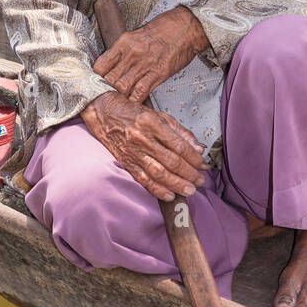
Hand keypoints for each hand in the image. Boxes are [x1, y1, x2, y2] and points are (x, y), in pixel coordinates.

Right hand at [80, 90, 209, 200]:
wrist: (102, 111)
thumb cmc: (132, 112)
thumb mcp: (158, 115)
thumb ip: (180, 131)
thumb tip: (198, 148)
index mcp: (152, 123)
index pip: (178, 145)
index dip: (193, 158)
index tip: (203, 165)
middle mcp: (142, 138)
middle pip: (171, 161)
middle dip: (188, 174)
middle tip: (200, 181)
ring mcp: (132, 151)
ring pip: (158, 172)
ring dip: (176, 184)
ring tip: (189, 191)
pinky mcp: (125, 161)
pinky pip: (142, 179)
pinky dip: (157, 189)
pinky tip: (169, 195)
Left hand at [92, 5, 208, 102]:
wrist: (185, 27)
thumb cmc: (164, 30)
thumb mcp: (137, 35)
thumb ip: (124, 51)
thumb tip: (113, 66)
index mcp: (124, 42)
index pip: (101, 65)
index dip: (96, 78)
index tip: (97, 85)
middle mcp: (131, 53)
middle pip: (109, 79)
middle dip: (106, 91)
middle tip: (105, 99)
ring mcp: (144, 64)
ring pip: (122, 87)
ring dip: (119, 98)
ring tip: (117, 104)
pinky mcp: (158, 73)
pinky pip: (140, 91)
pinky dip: (134, 100)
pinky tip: (132, 105)